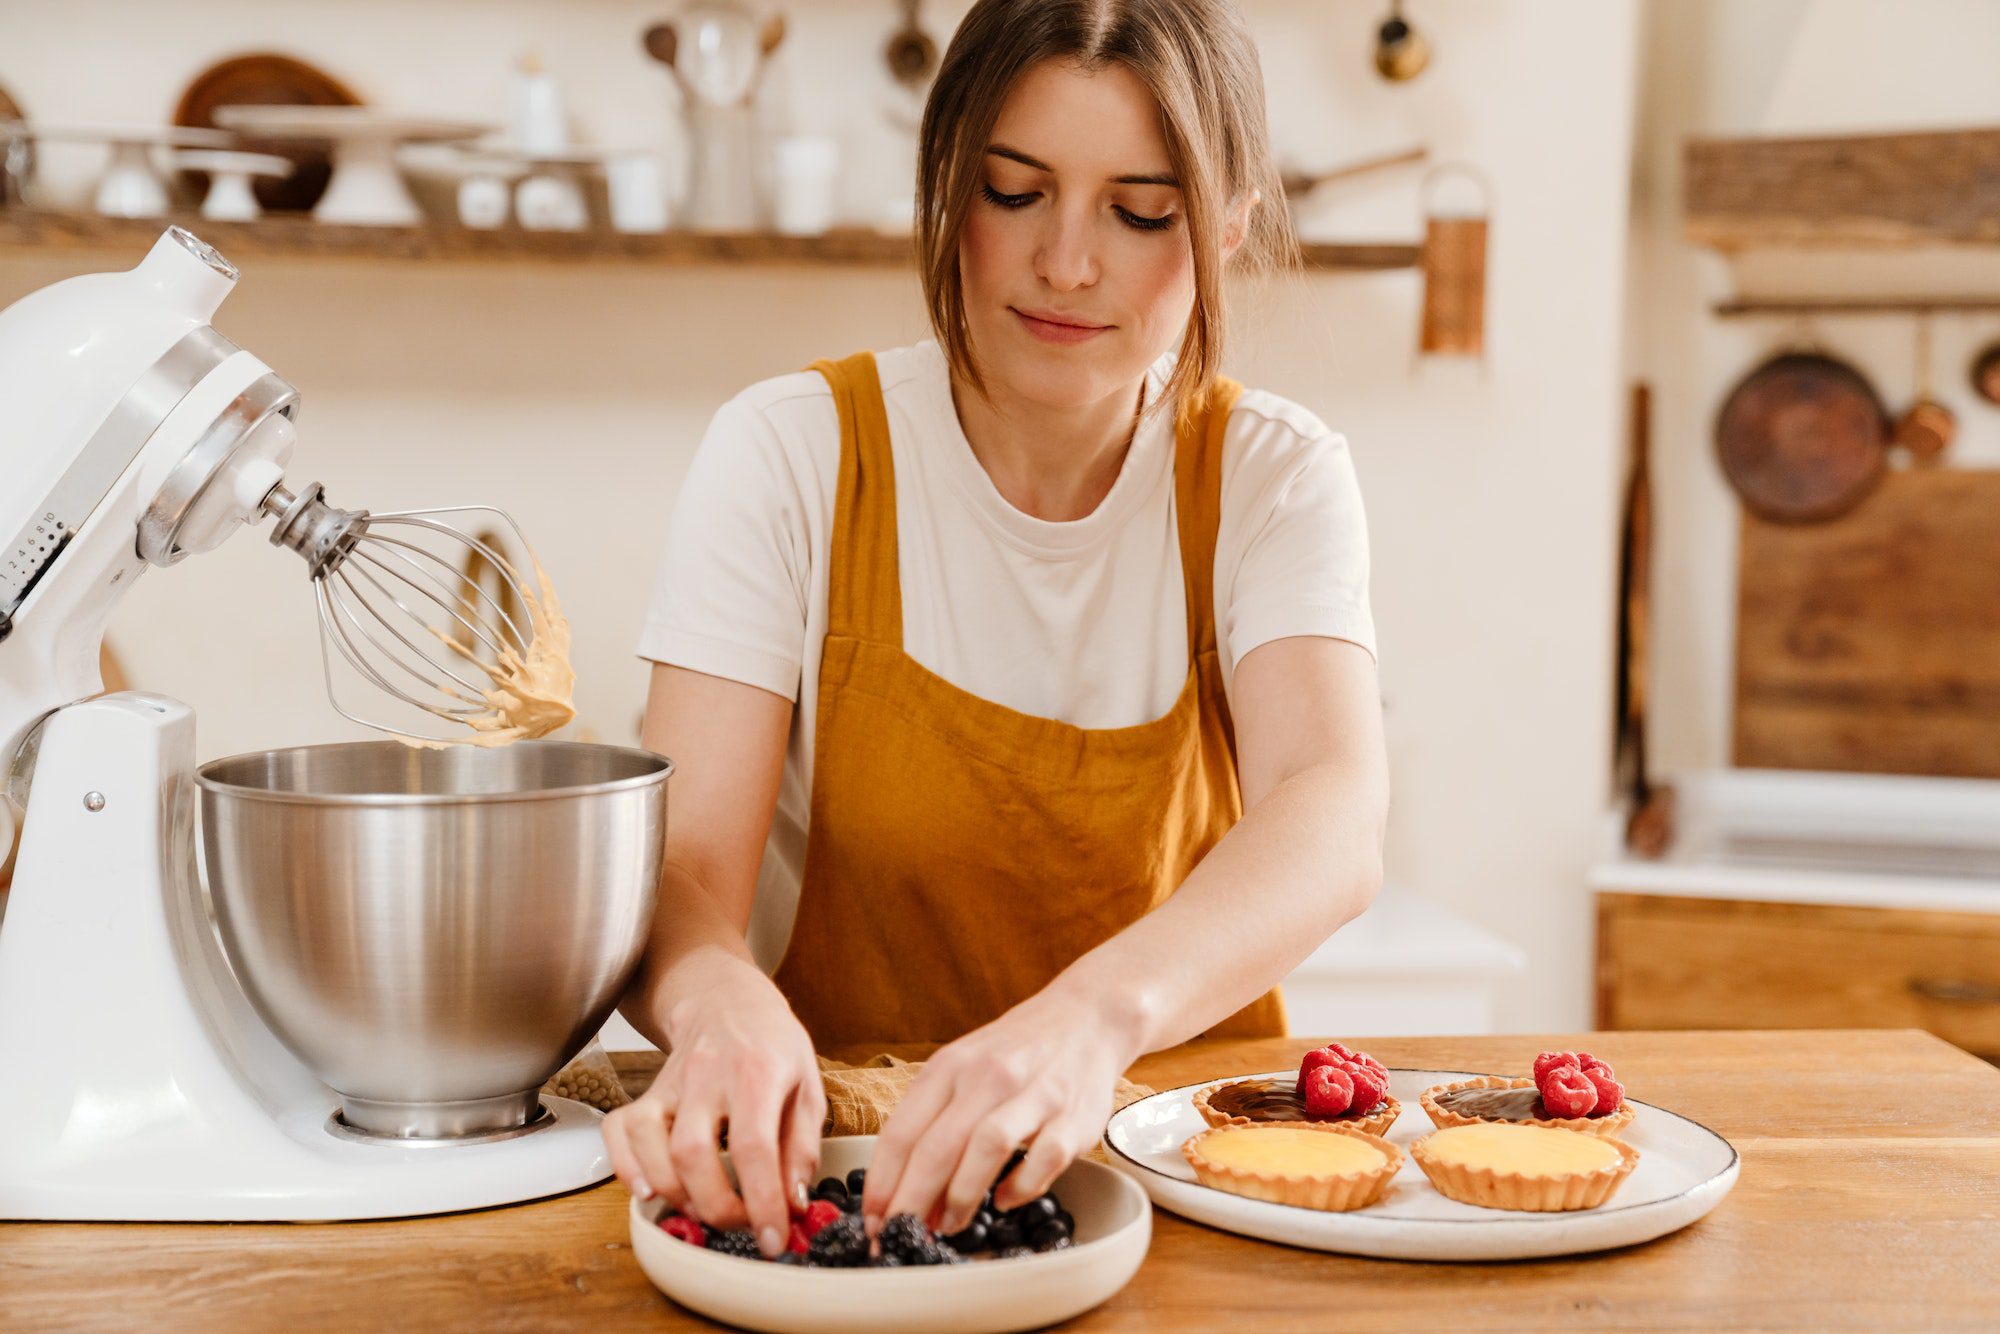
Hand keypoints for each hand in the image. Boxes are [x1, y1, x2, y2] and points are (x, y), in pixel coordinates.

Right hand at [601, 965, 824, 1257]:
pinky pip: (619, 1131)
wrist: (729, 1002)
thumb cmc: (773, 1046)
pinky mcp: (645, 1091)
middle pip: (693, 1153)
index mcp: (757, 1071)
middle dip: (716, 1206)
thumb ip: (802, 1147)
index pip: (754, 1146)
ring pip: (651, 1145)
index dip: (762, 1201)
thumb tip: (793, 1204)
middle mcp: (707, 1074)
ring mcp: (670, 1082)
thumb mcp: (808, 1088)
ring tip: (705, 1209)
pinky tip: (651, 1190)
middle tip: (741, 1225)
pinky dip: (626, 1168)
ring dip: (675, 1194)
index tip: (773, 1237)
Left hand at [860, 986, 1135, 1238]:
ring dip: (962, 1196)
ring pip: (987, 1147)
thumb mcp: (962, 1066)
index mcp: (951, 1065)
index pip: (902, 1130)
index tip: (870, 1220)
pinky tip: (1005, 1200)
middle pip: (938, 1146)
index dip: (881, 1183)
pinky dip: (1021, 1186)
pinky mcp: (1075, 1116)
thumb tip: (905, 1189)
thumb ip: (934, 1119)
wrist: (1085, 1017)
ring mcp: (1035, 1094)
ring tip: (948, 1225)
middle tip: (898, 1235)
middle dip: (911, 1201)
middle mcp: (990, 1076)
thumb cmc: (1015, 1052)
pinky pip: (1045, 1158)